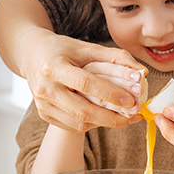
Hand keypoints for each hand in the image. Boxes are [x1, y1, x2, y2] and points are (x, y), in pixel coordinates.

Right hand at [22, 31, 144, 132]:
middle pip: (82, 110)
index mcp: (54, 66)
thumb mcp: (86, 47)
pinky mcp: (44, 114)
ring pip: (78, 123)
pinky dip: (92, 124)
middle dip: (112, 117)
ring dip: (104, 123)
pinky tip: (105, 117)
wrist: (31, 55)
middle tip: (133, 115)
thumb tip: (141, 72)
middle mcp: (45, 87)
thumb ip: (115, 58)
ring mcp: (42, 104)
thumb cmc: (62, 49)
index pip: (86, 83)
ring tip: (125, 118)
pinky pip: (72, 126)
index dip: (110, 93)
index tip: (131, 99)